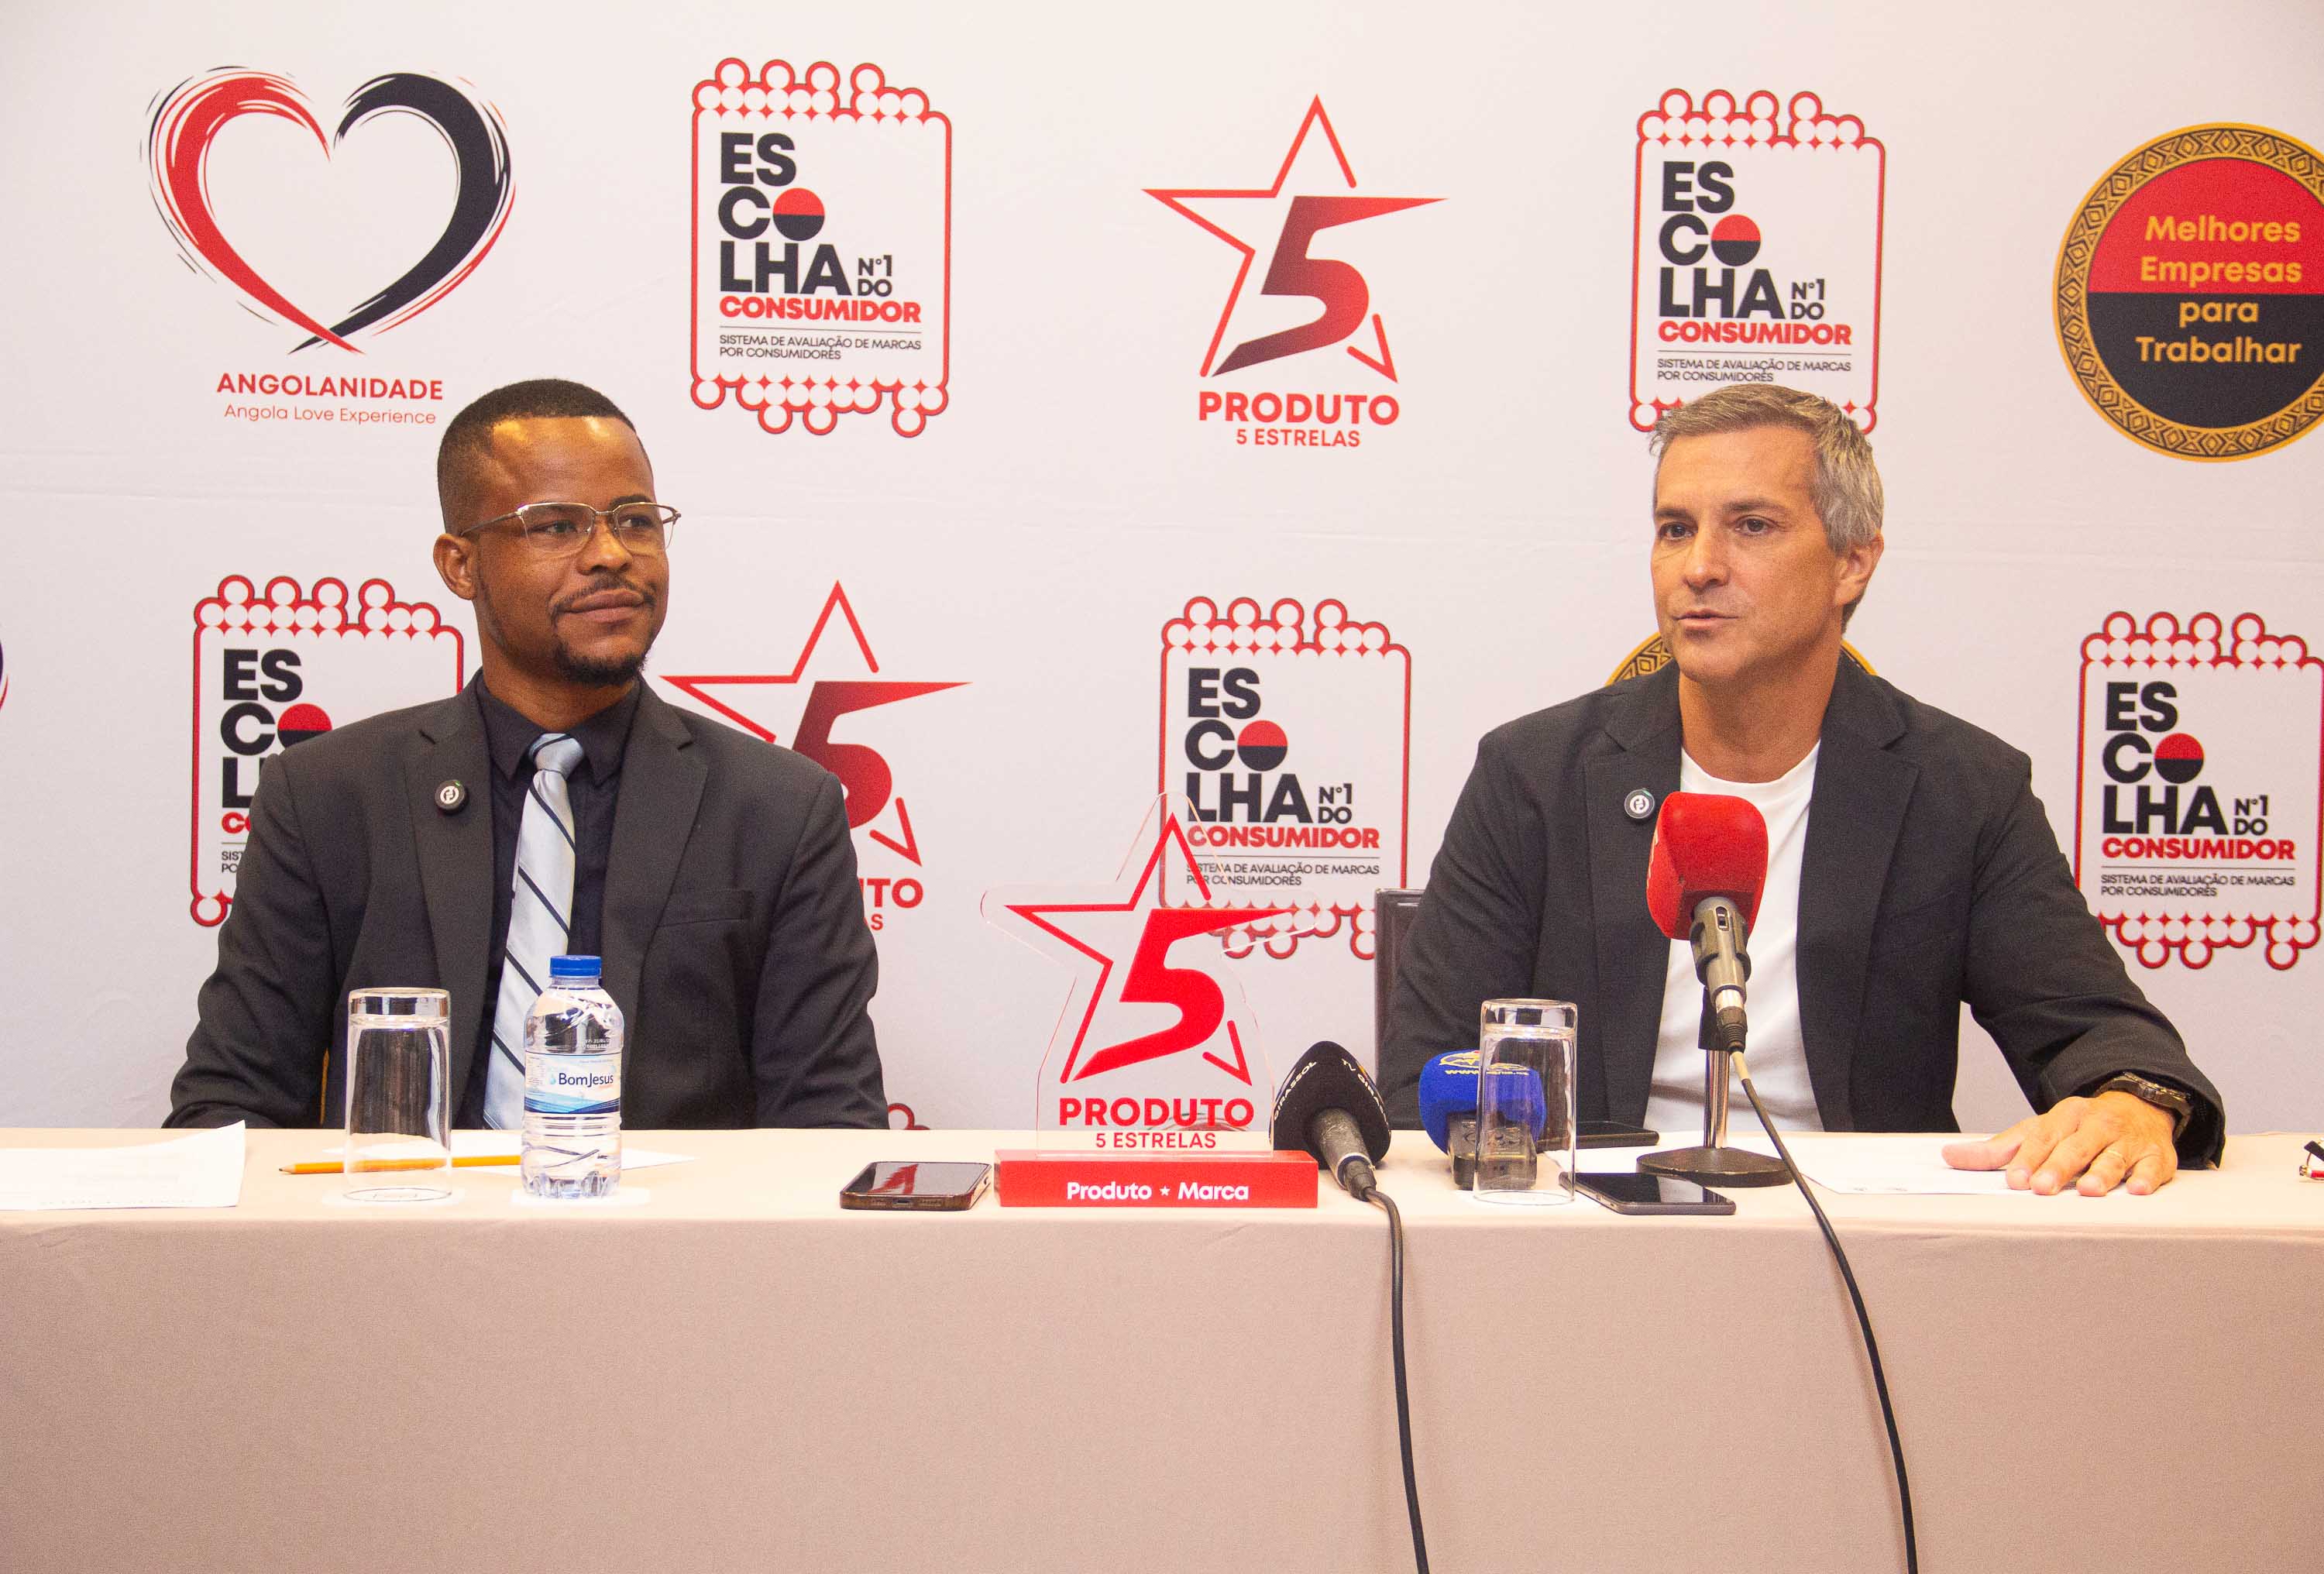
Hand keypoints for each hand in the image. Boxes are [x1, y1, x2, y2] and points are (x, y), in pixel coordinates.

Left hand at [1941, 1092, 2179, 1194]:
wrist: (2139, 1107)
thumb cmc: (2078, 1129)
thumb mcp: (2038, 1131)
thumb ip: (1998, 1149)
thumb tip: (1949, 1157)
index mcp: (2064, 1116)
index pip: (2042, 1138)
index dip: (2028, 1159)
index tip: (2015, 1180)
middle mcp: (2096, 1125)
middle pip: (2075, 1147)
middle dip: (2059, 1167)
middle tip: (2043, 1188)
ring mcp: (2128, 1140)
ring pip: (2113, 1156)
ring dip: (2101, 1173)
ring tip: (2088, 1191)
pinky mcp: (2157, 1156)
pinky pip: (2152, 1167)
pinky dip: (2145, 1177)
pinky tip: (2136, 1190)